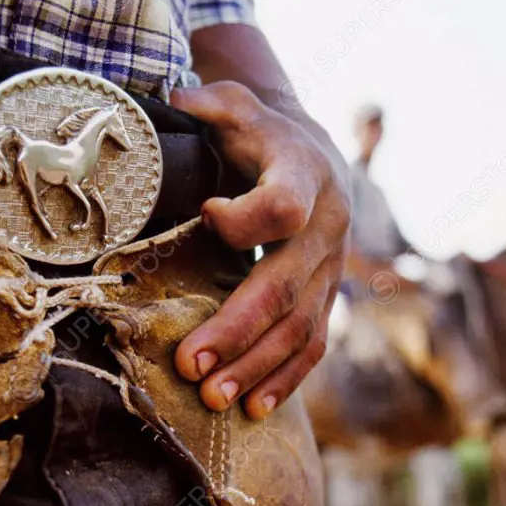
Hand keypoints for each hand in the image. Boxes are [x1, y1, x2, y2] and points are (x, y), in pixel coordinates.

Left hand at [171, 82, 349, 419]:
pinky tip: (253, 408)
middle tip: (191, 367)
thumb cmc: (262, 136)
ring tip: (213, 399)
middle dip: (236, 330)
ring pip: (300, 327)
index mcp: (304, 175)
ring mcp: (330, 270)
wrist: (314, 155)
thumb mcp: (238, 107)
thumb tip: (175, 97)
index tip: (206, 217)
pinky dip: (285, 379)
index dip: (246, 218)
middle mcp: (326, 228)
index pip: (284, 205)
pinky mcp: (326, 297)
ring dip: (256, 368)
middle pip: (284, 287)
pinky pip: (312, 345)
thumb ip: (210, 104)